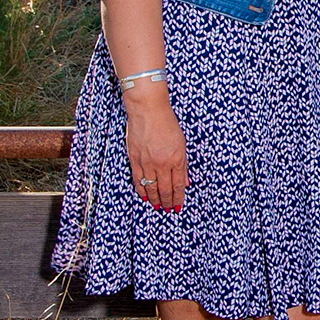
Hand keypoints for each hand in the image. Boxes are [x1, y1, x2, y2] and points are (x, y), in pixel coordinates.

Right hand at [123, 85, 187, 210]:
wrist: (148, 109)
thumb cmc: (166, 123)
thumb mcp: (181, 143)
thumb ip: (183, 165)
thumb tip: (185, 182)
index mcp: (176, 159)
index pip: (178, 185)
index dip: (178, 198)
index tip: (178, 206)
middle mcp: (162, 163)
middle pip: (165, 190)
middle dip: (167, 202)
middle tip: (167, 210)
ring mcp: (147, 162)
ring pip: (151, 188)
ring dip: (155, 200)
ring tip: (157, 207)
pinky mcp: (134, 159)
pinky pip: (138, 180)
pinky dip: (142, 191)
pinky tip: (145, 197)